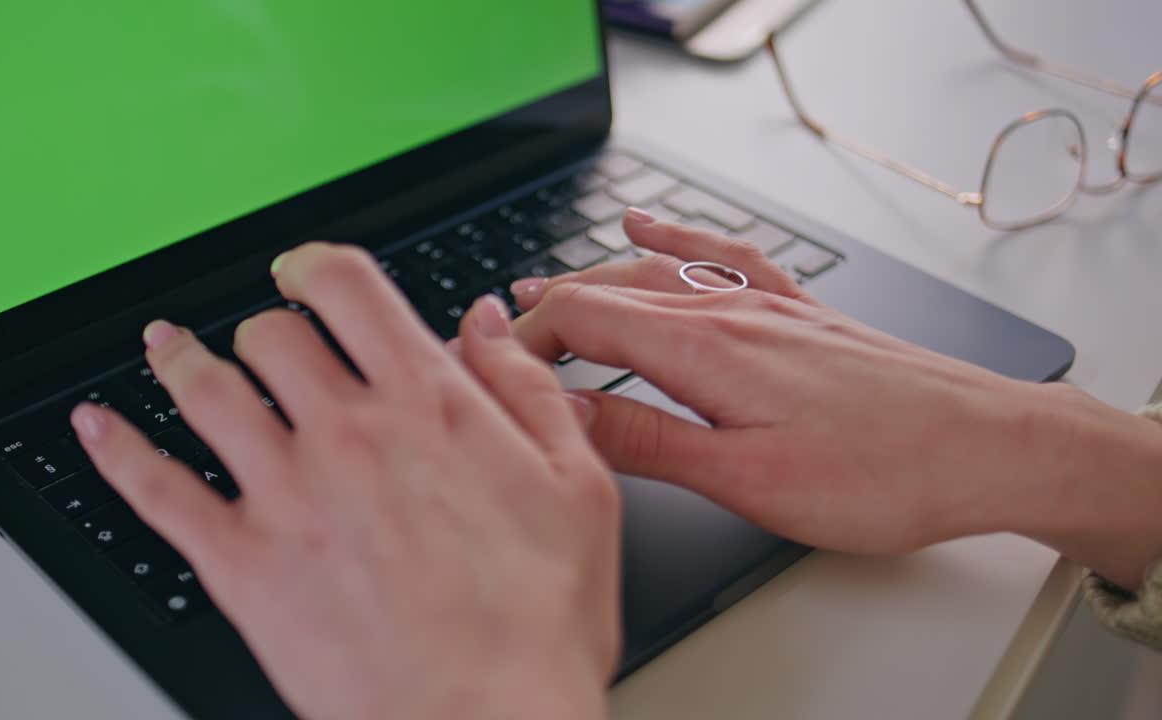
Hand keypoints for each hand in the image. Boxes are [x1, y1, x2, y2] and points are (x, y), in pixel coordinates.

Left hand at [72, 244, 619, 719]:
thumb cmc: (537, 623)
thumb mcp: (577, 487)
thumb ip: (525, 390)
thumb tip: (486, 323)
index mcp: (427, 406)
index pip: (349, 289)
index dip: (315, 264)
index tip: (305, 272)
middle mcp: (347, 435)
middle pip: (271, 333)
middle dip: (270, 325)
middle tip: (269, 339)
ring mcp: (286, 496)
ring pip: (205, 392)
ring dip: (182, 360)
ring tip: (170, 348)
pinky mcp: (240, 564)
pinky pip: (154, 491)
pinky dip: (116, 450)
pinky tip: (97, 427)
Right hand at [507, 212, 1146, 562]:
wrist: (986, 445)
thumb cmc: (883, 472)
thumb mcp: (747, 478)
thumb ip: (648, 438)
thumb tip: (567, 413)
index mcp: (706, 349)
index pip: (580, 319)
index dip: (521, 340)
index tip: (489, 370)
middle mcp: (730, 310)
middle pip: (606, 290)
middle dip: (542, 314)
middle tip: (498, 347)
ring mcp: (765, 305)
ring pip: (652, 273)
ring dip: (588, 281)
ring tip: (538, 291)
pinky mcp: (794, 312)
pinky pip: (718, 256)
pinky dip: (672, 238)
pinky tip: (648, 228)